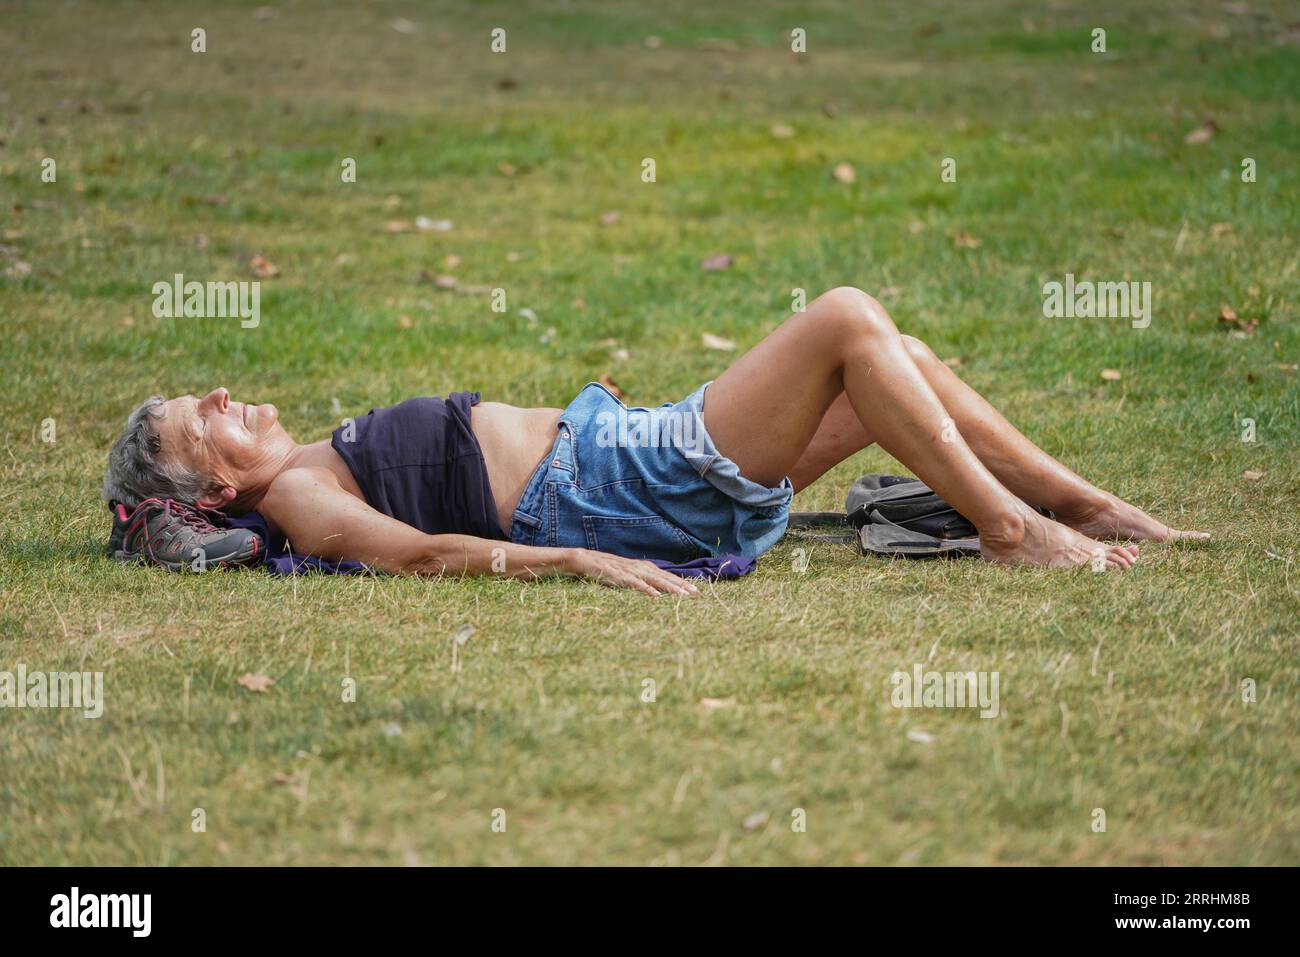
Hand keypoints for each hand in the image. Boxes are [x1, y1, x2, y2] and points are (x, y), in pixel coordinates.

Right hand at [566, 548, 699, 596]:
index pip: (666, 576)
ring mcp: (630, 571)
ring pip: (654, 580)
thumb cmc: (606, 569)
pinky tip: (656, 596)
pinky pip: (635, 584)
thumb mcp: (627, 575)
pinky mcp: (619, 576)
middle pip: (665, 578)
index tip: (696, 591)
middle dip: (681, 586)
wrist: (584, 560)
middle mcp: (640, 567)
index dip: (681, 583)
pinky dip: (646, 590)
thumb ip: (640, 580)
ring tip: (683, 596)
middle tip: (697, 594)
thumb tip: (655, 591)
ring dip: (670, 588)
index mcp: (643, 567)